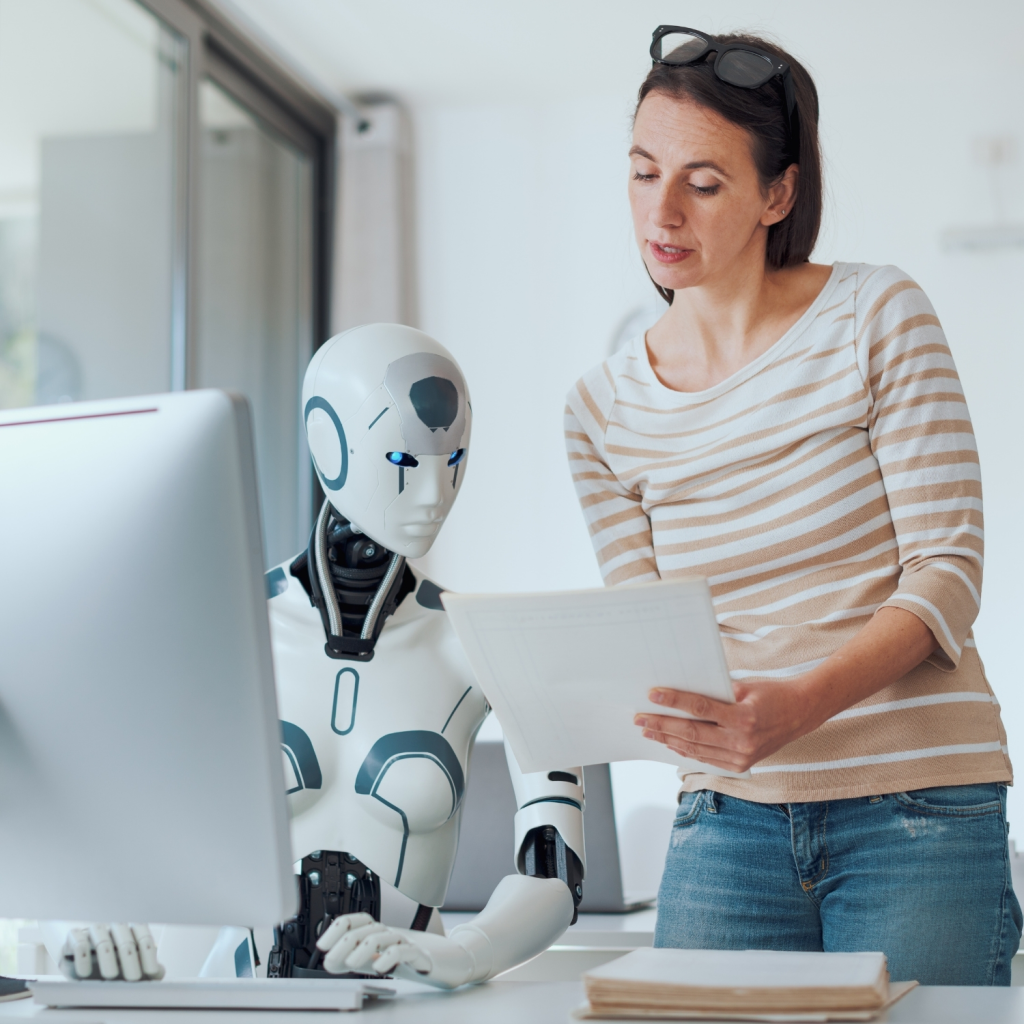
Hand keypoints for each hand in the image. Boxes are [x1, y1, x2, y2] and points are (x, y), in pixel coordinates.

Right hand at [61, 924, 164, 980]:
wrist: (83, 968)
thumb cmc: (112, 967)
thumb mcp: (131, 969)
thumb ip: (148, 969)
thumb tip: (160, 972)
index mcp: (131, 931)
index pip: (143, 936)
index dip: (148, 954)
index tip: (151, 973)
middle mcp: (113, 928)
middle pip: (124, 937)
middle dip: (130, 958)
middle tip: (133, 978)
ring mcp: (94, 931)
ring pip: (102, 936)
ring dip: (107, 957)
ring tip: (111, 976)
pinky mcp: (74, 937)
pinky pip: (78, 941)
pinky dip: (82, 956)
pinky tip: (85, 972)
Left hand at [316, 913, 431, 976]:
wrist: (435, 964)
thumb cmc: (400, 959)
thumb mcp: (371, 960)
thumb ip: (350, 960)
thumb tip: (328, 961)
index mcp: (375, 931)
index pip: (354, 921)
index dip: (336, 930)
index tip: (321, 945)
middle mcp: (388, 932)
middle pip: (364, 929)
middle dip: (343, 943)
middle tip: (330, 959)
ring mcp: (403, 941)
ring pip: (381, 937)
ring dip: (362, 949)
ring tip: (350, 963)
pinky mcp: (417, 954)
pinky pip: (402, 950)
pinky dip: (388, 957)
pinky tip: (378, 967)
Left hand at [634, 678, 820, 772]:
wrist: (801, 714)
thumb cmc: (772, 694)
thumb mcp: (744, 687)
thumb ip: (715, 694)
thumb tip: (682, 695)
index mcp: (744, 717)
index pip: (700, 708)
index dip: (674, 702)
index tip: (652, 695)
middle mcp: (742, 741)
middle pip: (692, 733)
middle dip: (662, 725)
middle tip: (640, 718)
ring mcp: (741, 757)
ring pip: (696, 749)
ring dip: (668, 739)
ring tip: (648, 730)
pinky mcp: (740, 765)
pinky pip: (706, 758)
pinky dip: (686, 750)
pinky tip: (670, 742)